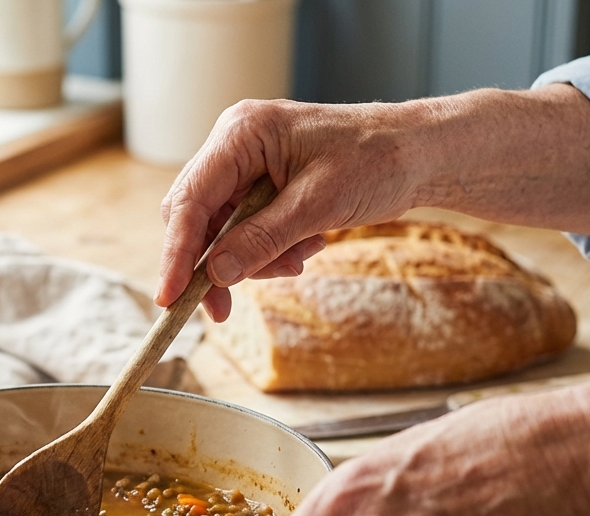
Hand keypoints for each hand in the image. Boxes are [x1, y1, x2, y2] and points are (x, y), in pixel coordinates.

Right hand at [155, 99, 427, 320]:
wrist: (419, 153)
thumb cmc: (377, 161)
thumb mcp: (319, 205)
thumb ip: (263, 238)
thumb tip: (217, 273)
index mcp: (242, 133)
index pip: (191, 200)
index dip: (177, 253)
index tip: (170, 297)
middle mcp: (236, 145)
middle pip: (197, 217)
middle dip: (215, 263)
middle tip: (224, 308)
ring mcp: (248, 165)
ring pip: (222, 230)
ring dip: (254, 258)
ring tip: (299, 259)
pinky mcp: (263, 186)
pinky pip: (247, 230)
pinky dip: (270, 250)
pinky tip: (306, 245)